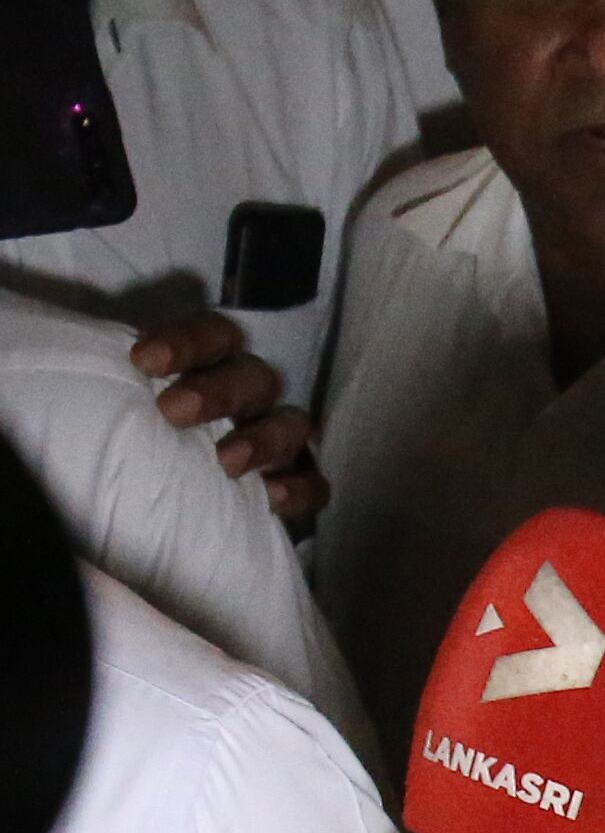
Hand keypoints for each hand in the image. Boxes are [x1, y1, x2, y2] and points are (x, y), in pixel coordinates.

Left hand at [132, 312, 329, 522]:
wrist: (170, 496)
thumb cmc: (144, 438)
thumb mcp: (123, 404)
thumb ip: (113, 392)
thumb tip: (62, 386)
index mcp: (212, 367)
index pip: (214, 335)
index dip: (187, 342)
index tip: (144, 361)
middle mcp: (250, 398)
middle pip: (252, 377)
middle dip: (216, 391)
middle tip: (174, 411)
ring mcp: (279, 438)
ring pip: (292, 424)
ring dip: (264, 438)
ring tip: (228, 461)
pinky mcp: (296, 482)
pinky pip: (315, 481)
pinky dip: (301, 486)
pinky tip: (274, 497)